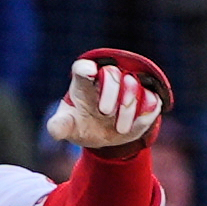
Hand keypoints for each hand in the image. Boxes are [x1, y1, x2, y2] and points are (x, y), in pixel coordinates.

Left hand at [46, 50, 171, 149]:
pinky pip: (151, 97)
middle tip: (105, 112)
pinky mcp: (146, 97)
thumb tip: (55, 130)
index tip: (89, 73)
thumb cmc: (82, 125)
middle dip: (110, 91)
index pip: (82, 68)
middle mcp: (106, 79)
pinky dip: (146, 110)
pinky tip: (137, 124)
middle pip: (111, 73)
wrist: (103, 137)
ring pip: (133, 83)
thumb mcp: (68, 128)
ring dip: (128, 105)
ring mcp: (128, 85)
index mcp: (83, 83)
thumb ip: (59, 127)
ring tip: (120, 129)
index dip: (86, 69)